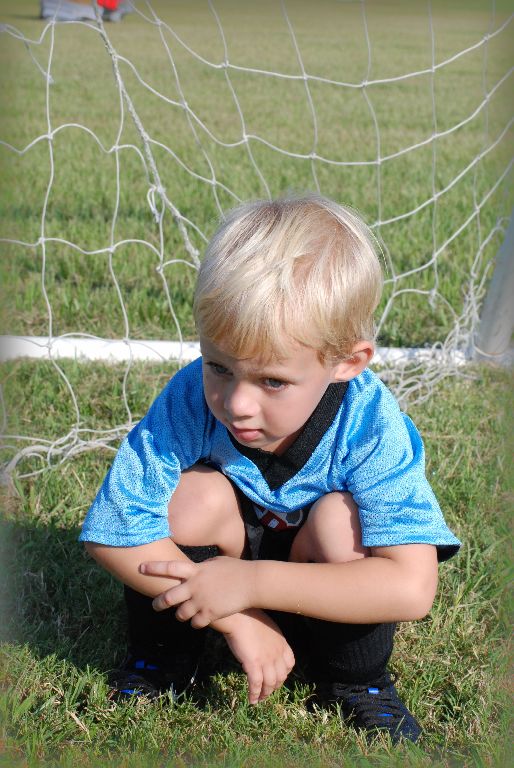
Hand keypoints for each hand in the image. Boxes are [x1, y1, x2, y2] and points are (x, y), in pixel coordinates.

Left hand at [139, 556, 255, 627]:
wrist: (251, 583)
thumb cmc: (236, 569)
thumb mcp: (216, 562)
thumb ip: (202, 566)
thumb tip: (194, 568)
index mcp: (196, 570)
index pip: (170, 568)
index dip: (154, 568)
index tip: (140, 567)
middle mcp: (194, 586)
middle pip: (168, 597)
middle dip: (159, 603)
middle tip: (155, 605)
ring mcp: (201, 601)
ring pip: (180, 614)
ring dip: (180, 615)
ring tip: (182, 614)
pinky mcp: (210, 614)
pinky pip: (195, 623)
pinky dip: (195, 623)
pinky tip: (198, 621)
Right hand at [221, 609, 294, 703]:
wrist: (239, 616)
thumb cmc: (249, 617)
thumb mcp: (266, 627)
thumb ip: (269, 640)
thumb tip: (263, 648)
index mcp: (281, 643)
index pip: (289, 663)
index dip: (284, 673)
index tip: (277, 678)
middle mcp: (277, 653)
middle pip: (281, 676)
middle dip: (275, 686)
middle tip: (267, 691)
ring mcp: (266, 660)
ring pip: (270, 684)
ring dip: (265, 694)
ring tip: (260, 699)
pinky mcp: (254, 665)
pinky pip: (256, 685)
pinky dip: (254, 694)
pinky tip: (252, 700)